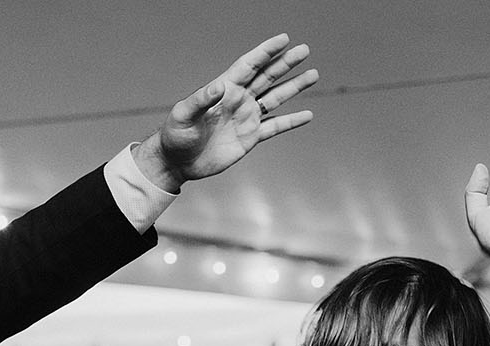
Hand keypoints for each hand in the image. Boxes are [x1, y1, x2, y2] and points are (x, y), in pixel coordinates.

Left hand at [134, 33, 317, 188]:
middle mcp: (239, 100)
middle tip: (304, 50)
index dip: (266, 52)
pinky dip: (292, 121)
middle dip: (286, 63)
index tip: (284, 39)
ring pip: (276, 98)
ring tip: (313, 74)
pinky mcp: (251, 138)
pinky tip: (307, 115)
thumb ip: (201, 100)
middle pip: (267, 77)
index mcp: (224, 89)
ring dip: (294, 87)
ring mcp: (246, 118)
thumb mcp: (184, 114)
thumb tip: (220, 86)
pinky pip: (276, 127)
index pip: (249, 65)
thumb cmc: (176, 134)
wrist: (178, 161)